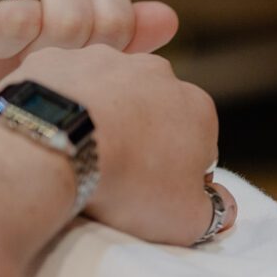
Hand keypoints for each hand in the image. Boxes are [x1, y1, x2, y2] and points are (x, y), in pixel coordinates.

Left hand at [0, 45, 230, 245]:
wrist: (54, 146)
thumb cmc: (129, 182)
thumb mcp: (186, 218)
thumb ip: (214, 210)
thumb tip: (225, 206)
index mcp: (198, 108)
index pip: (200, 143)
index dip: (180, 172)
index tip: (156, 194)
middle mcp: (158, 73)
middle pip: (156, 110)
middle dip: (143, 135)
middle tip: (117, 173)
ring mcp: (105, 59)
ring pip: (109, 91)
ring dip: (102, 115)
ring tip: (80, 153)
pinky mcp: (57, 58)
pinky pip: (64, 83)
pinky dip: (61, 104)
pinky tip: (51, 132)